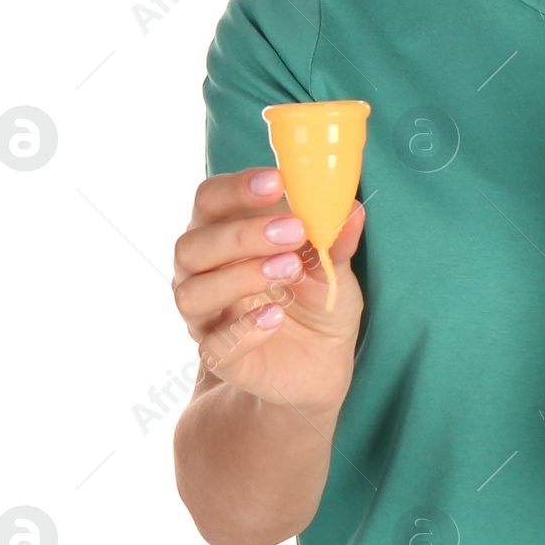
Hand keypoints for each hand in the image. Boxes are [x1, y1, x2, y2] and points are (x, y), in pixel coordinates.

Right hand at [172, 166, 366, 415]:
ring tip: (289, 269)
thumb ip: (334, 237)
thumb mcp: (332, 264)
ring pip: (193, 293)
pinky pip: (215, 345)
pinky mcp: (220, 358)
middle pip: (192, 245)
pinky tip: (275, 316)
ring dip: (240, 276)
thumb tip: (351, 208)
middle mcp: (204, 273)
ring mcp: (207, 317)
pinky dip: (244, 329)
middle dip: (241, 234)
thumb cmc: (315, 298)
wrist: (321, 362)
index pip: (209, 200)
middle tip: (293, 230)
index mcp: (225, 234)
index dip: (235, 188)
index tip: (277, 182)